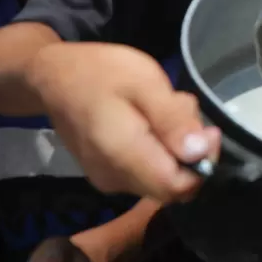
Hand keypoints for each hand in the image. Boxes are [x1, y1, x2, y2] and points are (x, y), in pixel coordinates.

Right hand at [28, 42, 219, 202]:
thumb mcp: (144, 83)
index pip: (177, 187)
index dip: (203, 164)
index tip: (208, 130)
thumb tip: (200, 153)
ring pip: (163, 175)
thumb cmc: (100, 73)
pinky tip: (152, 116)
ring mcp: (109, 180)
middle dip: (190, 150)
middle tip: (181, 109)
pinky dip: (160, 146)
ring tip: (164, 105)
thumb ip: (172, 120)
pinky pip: (148, 169)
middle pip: (173, 184)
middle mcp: (115, 180)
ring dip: (176, 144)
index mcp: (123, 158)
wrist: (53, 78)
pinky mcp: (108, 173)